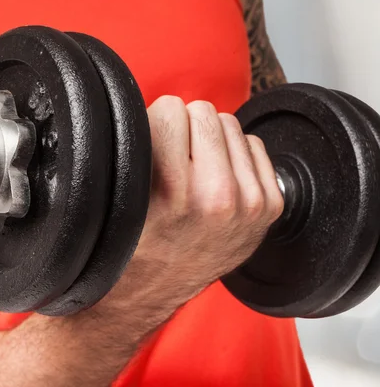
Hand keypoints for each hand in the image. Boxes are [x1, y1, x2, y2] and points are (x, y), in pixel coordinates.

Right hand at [97, 96, 283, 328]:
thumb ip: (142, 144)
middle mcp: (217, 197)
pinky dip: (234, 155)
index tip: (153, 141)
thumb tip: (164, 106)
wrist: (159, 286)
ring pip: (230, 123)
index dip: (158, 122)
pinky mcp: (269, 206)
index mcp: (174, 191)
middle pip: (203, 111)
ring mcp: (249, 203)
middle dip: (185, 128)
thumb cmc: (135, 241)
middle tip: (173, 158)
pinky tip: (217, 178)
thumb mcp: (123, 195)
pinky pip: (253, 144)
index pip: (171, 109)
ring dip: (210, 140)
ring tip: (194, 171)